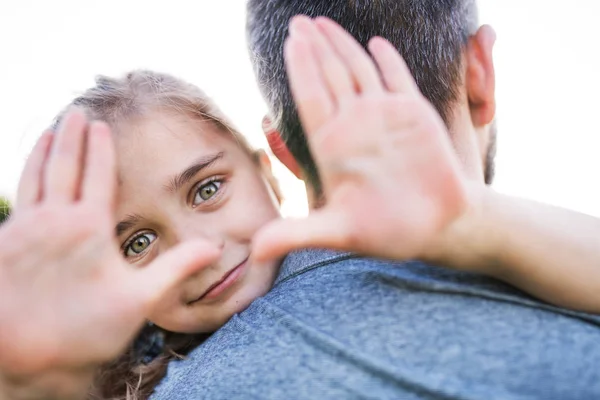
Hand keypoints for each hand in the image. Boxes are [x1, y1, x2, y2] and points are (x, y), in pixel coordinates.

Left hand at [0, 111, 219, 380]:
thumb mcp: (140, 300)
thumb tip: (214, 247)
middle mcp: (52, 220)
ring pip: (32, 178)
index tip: (102, 126)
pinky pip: (15, 201)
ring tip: (50, 132)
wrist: (25, 358)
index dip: (101, 148)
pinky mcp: (2, 246)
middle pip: (61, 165)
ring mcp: (22, 231)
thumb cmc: (85, 330)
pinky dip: (23, 180)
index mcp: (87, 227)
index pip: (97, 174)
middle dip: (71, 136)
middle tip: (76, 113)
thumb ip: (176, 268)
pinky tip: (27, 180)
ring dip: (42, 150)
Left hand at [253, 17, 471, 261]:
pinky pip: (397, 79)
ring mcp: (383, 116)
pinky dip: (387, 60)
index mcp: (332, 145)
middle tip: (298, 21)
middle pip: (328, 75)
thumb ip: (297, 234)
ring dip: (342, 45)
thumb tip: (253, 253)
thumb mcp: (338, 232)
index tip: (290, 42)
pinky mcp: (413, 115)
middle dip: (314, 47)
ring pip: (358, 70)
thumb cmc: (386, 231)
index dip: (300, 68)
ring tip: (323, 22)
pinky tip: (376, 43)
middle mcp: (354, 124)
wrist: (436, 228)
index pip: (310, 97)